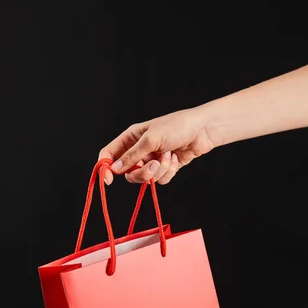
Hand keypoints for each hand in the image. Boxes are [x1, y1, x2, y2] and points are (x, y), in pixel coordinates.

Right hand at [99, 106, 216, 184]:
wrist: (202, 131)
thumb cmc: (176, 127)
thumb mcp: (150, 140)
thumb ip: (131, 156)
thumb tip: (114, 169)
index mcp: (131, 138)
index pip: (110, 154)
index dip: (106, 167)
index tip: (108, 180)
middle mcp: (139, 150)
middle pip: (128, 172)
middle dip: (142, 172)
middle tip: (153, 165)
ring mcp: (152, 160)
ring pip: (145, 178)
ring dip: (159, 169)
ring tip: (169, 155)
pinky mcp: (165, 168)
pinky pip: (160, 180)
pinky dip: (169, 171)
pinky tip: (176, 158)